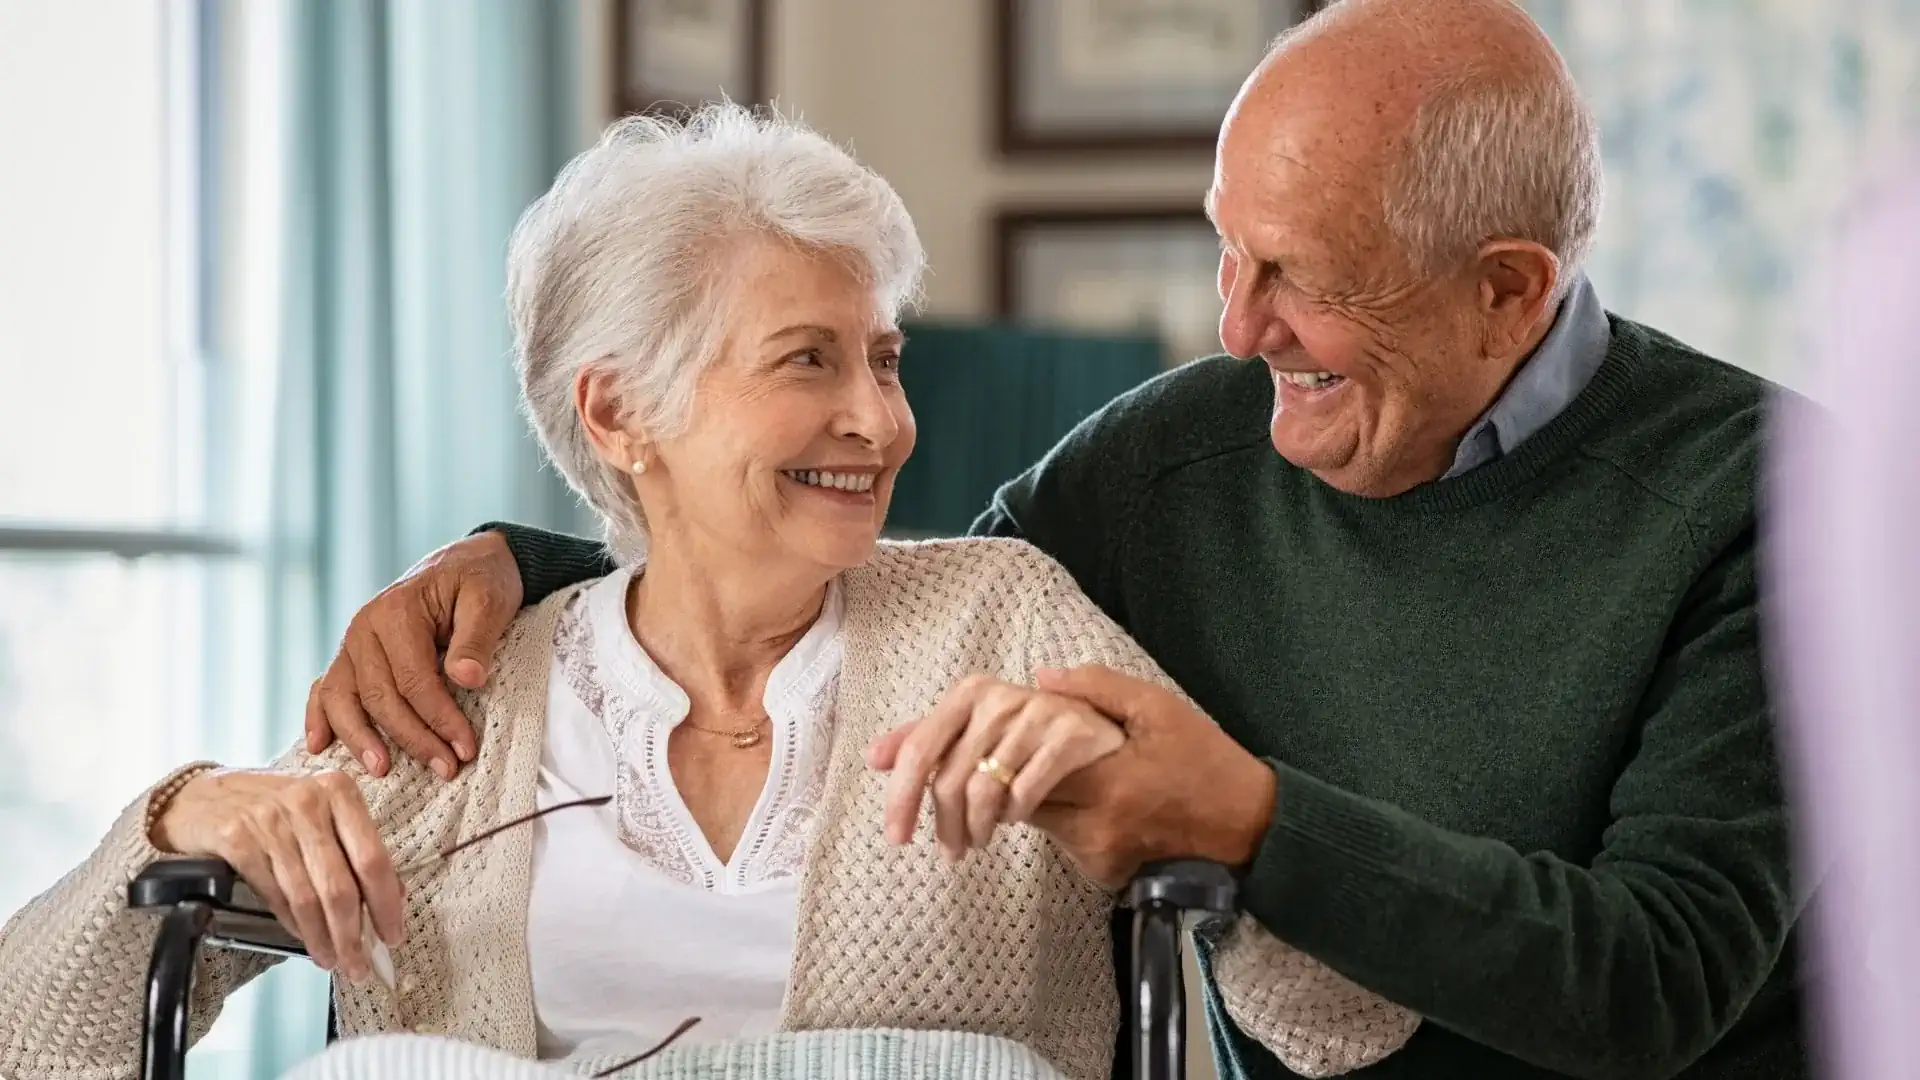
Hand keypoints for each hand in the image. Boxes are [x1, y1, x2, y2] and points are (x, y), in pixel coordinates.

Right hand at [150, 770, 404, 980]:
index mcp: (339, 790)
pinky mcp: (237, 839)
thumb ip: (355, 846)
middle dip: (352, 934)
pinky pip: (275, 895)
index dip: (386, 904)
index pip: (373, 857)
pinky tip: (304, 938)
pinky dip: (293, 923)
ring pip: (307, 897)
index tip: (393, 935)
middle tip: (359, 965)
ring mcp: (270, 820)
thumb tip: (393, 896)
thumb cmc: (272, 807)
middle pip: (340, 884)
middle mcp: (307, 801)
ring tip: (333, 960)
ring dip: (323, 937)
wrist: (200, 797)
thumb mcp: (320, 812)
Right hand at [305, 531, 522, 778]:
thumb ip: (477, 638)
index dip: (439, 719)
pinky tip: (320, 746)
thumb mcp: (489, 599)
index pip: (413, 680)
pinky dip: (320, 717)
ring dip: (361, 738)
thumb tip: (467, 678)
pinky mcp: (353, 656)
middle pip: (380, 697)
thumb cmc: (481, 581)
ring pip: (344, 699)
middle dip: (413, 738)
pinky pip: (327, 689)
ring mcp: (353, 643)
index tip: (465, 748)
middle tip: (446, 768)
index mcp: (396, 611)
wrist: (469, 563)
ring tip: (383, 770)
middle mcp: (364, 628)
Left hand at [869, 674, 1125, 859]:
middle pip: (949, 780)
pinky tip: (1014, 820)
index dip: (901, 797)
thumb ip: (927, 742)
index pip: (919, 750)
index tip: (896, 838)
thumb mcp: (974, 733)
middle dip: (945, 826)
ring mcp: (1037, 713)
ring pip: (984, 792)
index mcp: (970, 692)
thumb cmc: (1028, 737)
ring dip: (977, 828)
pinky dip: (1014, 815)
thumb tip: (873, 757)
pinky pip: (1025, 793)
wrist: (1102, 730)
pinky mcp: (1070, 734)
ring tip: (979, 841)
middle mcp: (1000, 696)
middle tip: (952, 852)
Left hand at [1026, 665, 1277, 887]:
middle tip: (1030, 750)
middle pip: (1023, 803)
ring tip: (1064, 771)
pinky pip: (1065, 844)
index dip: (1014, 749)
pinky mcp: (1104, 876)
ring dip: (1040, 798)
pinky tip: (1088, 800)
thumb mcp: (1160, 709)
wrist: (1250, 828)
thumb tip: (1041, 678)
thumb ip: (1098, 688)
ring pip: (1042, 825)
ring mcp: (1097, 858)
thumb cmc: (1206, 762)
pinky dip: (1066, 822)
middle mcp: (1094, 828)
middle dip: (1018, 776)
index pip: (1025, 771)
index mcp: (1106, 783)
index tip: (1018, 730)